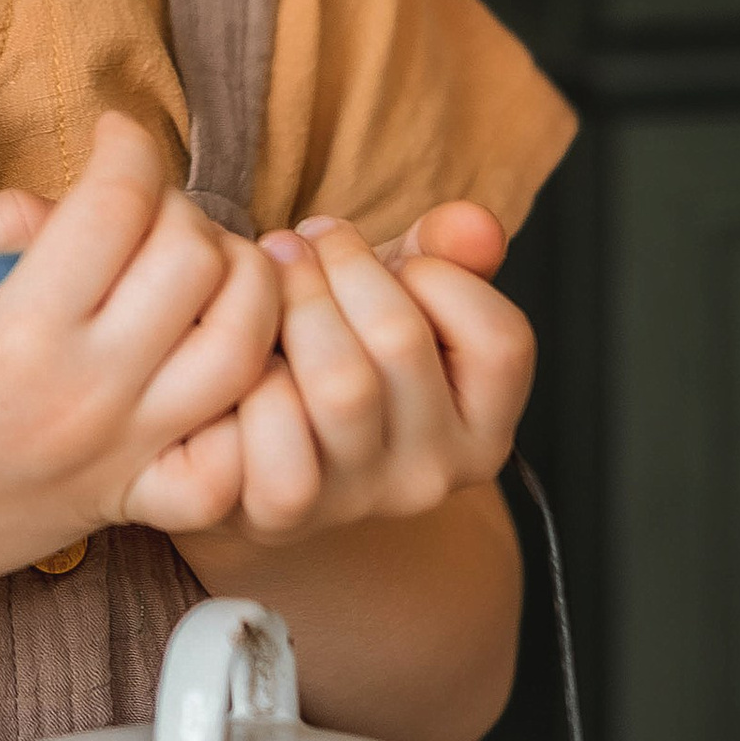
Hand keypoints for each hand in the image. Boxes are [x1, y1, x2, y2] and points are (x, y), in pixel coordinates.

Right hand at [0, 110, 282, 627]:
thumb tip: (67, 204)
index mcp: (17, 330)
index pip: (116, 206)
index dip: (127, 145)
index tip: (114, 132)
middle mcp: (85, 391)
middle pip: (196, 262)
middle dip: (182, 207)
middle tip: (145, 206)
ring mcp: (121, 451)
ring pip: (241, 349)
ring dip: (240, 287)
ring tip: (199, 266)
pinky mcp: (136, 498)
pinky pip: (233, 463)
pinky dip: (247, 410)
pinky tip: (216, 364)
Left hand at [184, 203, 533, 548]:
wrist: (253, 445)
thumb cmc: (339, 348)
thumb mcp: (401, 296)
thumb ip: (447, 256)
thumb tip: (475, 225)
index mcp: (485, 429)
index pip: (500, 340)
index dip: (435, 271)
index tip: (377, 248)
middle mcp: (435, 476)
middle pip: (402, 341)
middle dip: (341, 263)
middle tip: (295, 241)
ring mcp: (360, 500)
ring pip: (341, 384)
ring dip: (292, 303)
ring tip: (266, 272)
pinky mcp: (283, 515)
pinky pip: (275, 433)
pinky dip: (250, 377)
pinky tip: (239, 349)